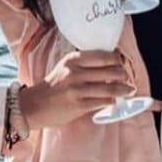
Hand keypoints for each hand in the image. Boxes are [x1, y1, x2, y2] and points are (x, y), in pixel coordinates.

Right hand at [20, 50, 135, 127]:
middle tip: (126, 79)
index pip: (105, 56)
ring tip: (128, 90)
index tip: (121, 64)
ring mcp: (77, 89)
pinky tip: (114, 101)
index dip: (118, 60)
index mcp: (73, 60)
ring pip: (111, 88)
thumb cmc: (53, 87)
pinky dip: (112, 101)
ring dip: (124, 90)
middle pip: (112, 71)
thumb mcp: (66, 67)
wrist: (34, 106)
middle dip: (124, 76)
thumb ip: (85, 64)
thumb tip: (111, 64)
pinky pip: (104, 102)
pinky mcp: (78, 105)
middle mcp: (75, 72)